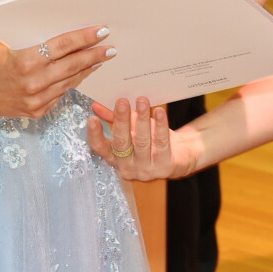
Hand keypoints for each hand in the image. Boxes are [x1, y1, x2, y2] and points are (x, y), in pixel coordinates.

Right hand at [0, 27, 112, 119]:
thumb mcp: (7, 42)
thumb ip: (34, 38)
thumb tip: (64, 27)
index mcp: (26, 60)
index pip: (64, 46)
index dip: (85, 38)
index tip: (102, 31)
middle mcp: (34, 82)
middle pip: (73, 65)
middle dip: (95, 55)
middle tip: (110, 48)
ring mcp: (36, 100)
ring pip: (70, 82)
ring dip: (86, 70)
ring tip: (99, 59)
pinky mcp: (36, 112)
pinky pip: (60, 95)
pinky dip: (70, 83)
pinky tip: (79, 74)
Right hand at [87, 97, 203, 179]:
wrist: (180, 156)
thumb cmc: (151, 140)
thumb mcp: (132, 128)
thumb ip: (114, 118)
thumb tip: (96, 105)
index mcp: (115, 159)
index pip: (101, 148)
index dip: (95, 135)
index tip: (92, 119)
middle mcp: (128, 168)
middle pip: (121, 143)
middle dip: (121, 120)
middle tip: (121, 101)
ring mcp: (146, 170)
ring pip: (142, 142)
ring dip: (142, 119)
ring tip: (142, 100)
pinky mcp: (164, 167)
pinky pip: (162, 143)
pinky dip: (160, 126)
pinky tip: (159, 111)